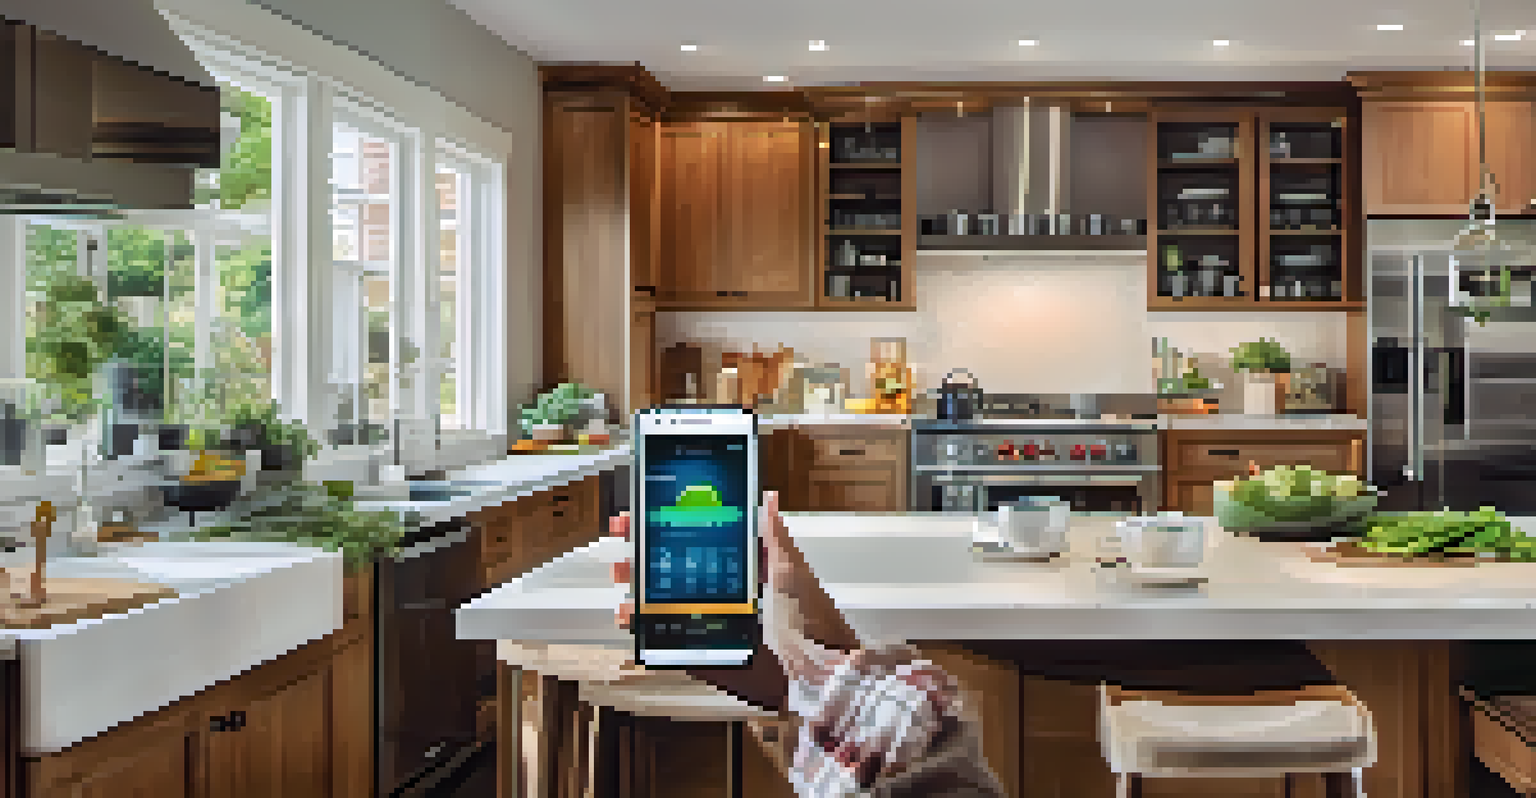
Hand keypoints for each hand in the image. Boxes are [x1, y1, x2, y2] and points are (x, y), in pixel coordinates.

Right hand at [610, 491, 857, 681]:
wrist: (813, 666)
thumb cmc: (807, 617)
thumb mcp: (789, 570)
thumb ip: (773, 535)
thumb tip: (766, 497)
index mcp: (737, 565)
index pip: (692, 537)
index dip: (664, 524)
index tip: (641, 513)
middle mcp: (719, 588)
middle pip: (670, 565)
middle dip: (641, 552)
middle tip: (622, 543)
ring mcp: (708, 616)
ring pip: (662, 598)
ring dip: (636, 588)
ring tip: (623, 580)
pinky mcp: (702, 644)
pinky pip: (666, 633)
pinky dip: (644, 625)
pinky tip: (630, 617)